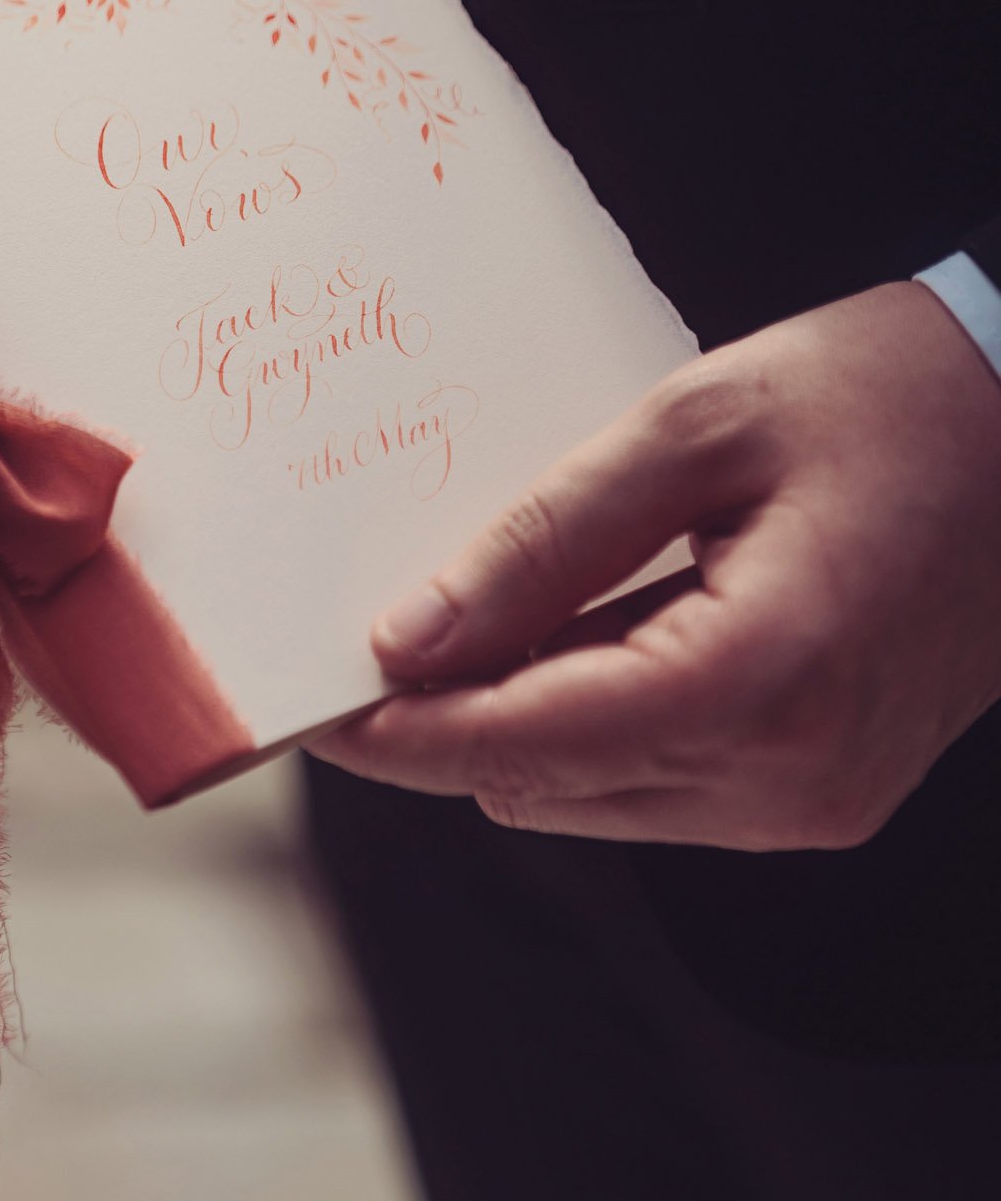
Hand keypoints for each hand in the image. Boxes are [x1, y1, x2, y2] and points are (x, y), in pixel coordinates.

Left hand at [309, 284, 1000, 849]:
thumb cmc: (889, 397)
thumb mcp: (695, 426)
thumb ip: (544, 538)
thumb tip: (407, 637)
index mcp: (765, 675)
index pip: (526, 742)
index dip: (401, 731)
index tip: (310, 702)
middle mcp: (791, 775)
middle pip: (540, 783)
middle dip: (449, 717)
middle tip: (388, 623)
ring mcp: (814, 803)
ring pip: (586, 798)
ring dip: (520, 720)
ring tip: (512, 603)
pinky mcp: (822, 798)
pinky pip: (653, 787)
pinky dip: (593, 724)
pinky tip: (591, 630)